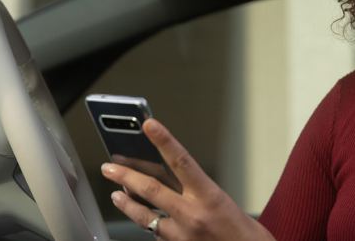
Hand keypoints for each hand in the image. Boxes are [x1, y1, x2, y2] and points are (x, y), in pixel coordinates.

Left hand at [101, 118, 274, 240]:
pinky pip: (156, 234)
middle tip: (110, 166)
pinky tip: (140, 218)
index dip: (164, 141)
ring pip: (145, 216)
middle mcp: (193, 215)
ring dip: (127, 203)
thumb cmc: (244, 235)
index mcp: (210, 197)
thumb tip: (178, 179)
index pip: (181, 161)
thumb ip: (200, 190)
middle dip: (126, 176)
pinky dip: (147, 224)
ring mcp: (182, 235)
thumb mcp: (224, 203)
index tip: (149, 125)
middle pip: (151, 189)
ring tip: (116, 194)